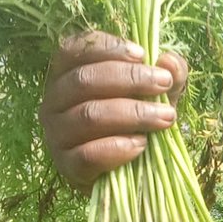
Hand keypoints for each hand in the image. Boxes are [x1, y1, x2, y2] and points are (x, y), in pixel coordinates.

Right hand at [39, 31, 187, 189]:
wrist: (129, 173)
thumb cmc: (137, 122)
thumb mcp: (156, 93)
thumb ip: (168, 73)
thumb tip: (169, 61)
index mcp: (66, 75)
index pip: (74, 50)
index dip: (107, 48)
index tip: (142, 54)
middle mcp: (53, 102)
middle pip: (85, 80)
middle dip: (129, 79)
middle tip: (163, 83)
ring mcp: (56, 135)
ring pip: (89, 116)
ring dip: (133, 113)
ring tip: (165, 117)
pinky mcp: (66, 167)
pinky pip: (88, 154)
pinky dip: (118, 147)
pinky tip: (142, 144)